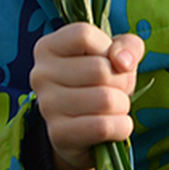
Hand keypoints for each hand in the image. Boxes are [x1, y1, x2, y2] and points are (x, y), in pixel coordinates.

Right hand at [31, 24, 144, 169]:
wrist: (82, 130)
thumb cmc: (99, 82)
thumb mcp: (116, 54)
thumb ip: (128, 46)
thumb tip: (122, 62)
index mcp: (48, 47)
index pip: (84, 35)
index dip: (108, 48)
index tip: (109, 60)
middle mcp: (41, 74)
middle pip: (99, 69)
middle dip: (122, 81)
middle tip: (116, 89)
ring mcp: (47, 106)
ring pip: (105, 100)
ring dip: (122, 105)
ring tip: (113, 107)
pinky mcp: (58, 134)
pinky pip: (103, 127)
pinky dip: (121, 127)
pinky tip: (115, 126)